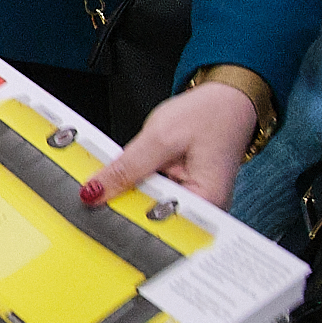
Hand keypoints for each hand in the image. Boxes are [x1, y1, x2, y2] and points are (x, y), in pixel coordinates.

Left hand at [81, 81, 257, 209]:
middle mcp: (202, 208)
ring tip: (117, 176)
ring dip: (128, 190)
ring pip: (147, 203)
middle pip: (149, 216)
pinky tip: (130, 172)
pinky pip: (151, 192)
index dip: (122, 214)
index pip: (156, 222)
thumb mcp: (159, 138)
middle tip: (96, 189)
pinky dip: (137, 182)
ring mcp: (191, 200)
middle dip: (122, 200)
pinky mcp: (181, 191)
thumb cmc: (209, 114)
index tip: (93, 205)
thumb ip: (125, 168)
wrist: (229, 100)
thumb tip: (94, 193)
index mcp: (205, 200)